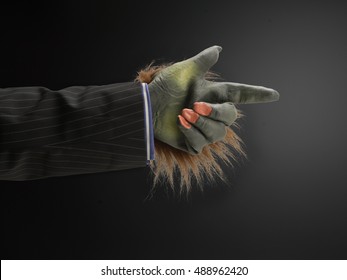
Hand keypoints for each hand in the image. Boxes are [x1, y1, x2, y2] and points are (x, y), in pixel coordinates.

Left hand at [148, 46, 278, 153]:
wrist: (147, 106)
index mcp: (213, 94)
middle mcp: (211, 113)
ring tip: (183, 114)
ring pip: (217, 133)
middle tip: (197, 106)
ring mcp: (203, 129)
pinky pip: (201, 144)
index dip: (257, 94)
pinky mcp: (193, 143)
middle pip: (230, 117)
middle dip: (215, 112)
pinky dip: (190, 134)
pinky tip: (180, 124)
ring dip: (200, 124)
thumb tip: (219, 49)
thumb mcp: (184, 71)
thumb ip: (202, 61)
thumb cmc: (165, 87)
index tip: (275, 95)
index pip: (240, 94)